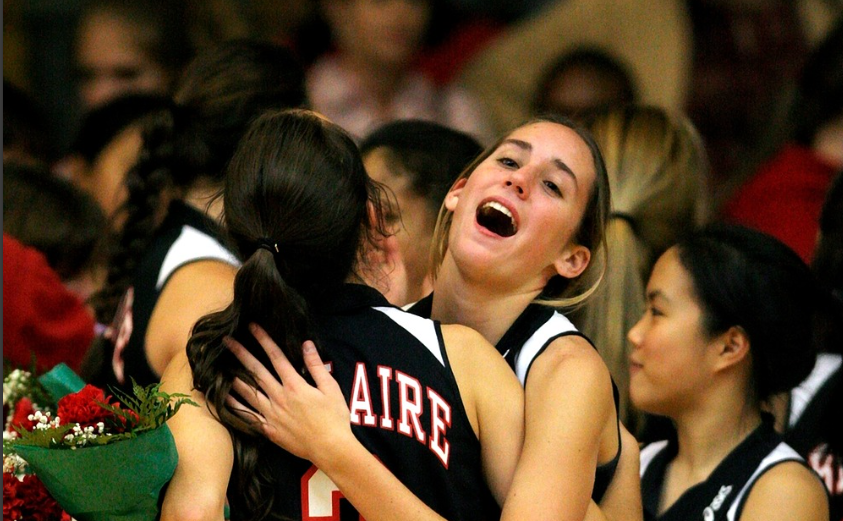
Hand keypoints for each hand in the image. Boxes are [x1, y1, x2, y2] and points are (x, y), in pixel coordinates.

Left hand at [224, 323, 352, 464]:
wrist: (330, 448)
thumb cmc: (334, 418)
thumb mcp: (330, 388)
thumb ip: (316, 365)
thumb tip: (306, 344)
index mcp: (294, 385)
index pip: (275, 356)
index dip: (263, 339)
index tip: (252, 326)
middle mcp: (279, 397)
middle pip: (255, 371)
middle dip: (240, 353)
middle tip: (226, 340)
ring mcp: (271, 414)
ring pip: (247, 392)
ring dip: (232, 377)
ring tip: (218, 366)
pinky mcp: (268, 429)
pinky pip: (247, 416)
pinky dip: (234, 406)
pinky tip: (223, 399)